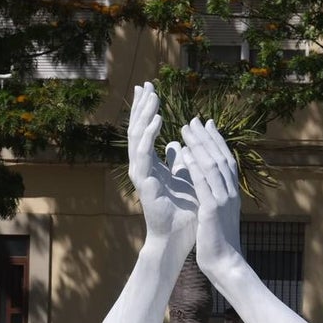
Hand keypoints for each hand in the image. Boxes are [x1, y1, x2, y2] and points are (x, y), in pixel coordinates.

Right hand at [128, 82, 196, 240]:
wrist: (177, 238)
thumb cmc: (182, 212)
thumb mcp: (184, 179)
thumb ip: (178, 161)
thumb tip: (178, 144)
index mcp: (151, 165)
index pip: (145, 132)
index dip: (146, 110)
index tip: (150, 89)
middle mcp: (142, 167)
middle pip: (137, 130)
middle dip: (141, 106)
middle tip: (145, 84)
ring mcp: (141, 174)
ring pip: (137, 138)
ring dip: (145, 115)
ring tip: (152, 96)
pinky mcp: (143, 182)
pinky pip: (144, 154)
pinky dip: (150, 136)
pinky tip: (157, 121)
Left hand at [179, 117, 241, 276]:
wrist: (225, 263)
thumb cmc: (218, 241)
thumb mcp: (217, 214)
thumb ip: (213, 196)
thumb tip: (207, 183)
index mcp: (231, 193)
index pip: (225, 160)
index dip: (216, 141)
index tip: (206, 125)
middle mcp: (231, 192)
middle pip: (220, 157)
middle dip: (206, 137)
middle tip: (194, 119)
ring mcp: (223, 200)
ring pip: (212, 166)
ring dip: (199, 145)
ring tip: (186, 129)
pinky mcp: (213, 210)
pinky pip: (204, 184)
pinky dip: (195, 166)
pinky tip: (185, 154)